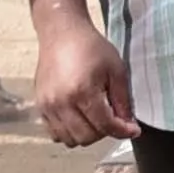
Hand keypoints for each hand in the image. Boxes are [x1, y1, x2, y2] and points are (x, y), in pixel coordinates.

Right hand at [30, 0, 132, 147]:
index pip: (105, 125)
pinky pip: (54, 133)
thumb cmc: (91, 47)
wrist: (62, 33)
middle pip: (87, 137)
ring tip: (95, 119)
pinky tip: (79, 119)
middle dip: (105, 133)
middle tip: (113, 120)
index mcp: (82, 92)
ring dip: (86, 135)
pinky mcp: (40, 106)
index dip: (123, 131)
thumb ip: (123, 101)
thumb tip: (128, 125)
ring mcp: (48, 106)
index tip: (133, 130)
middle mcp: (61, 102)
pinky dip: (69, 132)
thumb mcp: (116, 70)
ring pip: (69, 139)